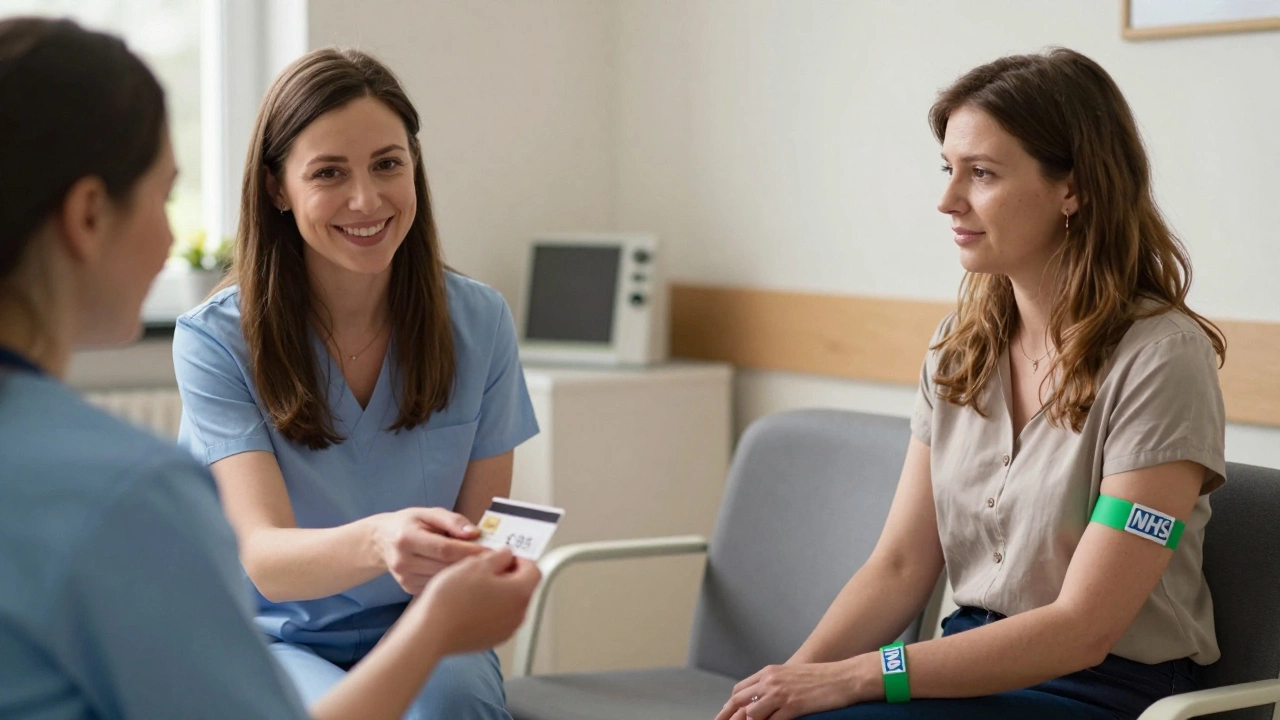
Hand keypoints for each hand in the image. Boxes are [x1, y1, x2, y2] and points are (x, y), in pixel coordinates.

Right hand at [370, 507, 485, 593]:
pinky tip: (466, 579)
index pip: (444, 549)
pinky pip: (438, 588)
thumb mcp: (429, 513)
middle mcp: (403, 561)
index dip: (470, 552)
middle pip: (445, 568)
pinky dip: (454, 584)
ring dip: (465, 577)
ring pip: (443, 582)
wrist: (382, 540)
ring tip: (484, 571)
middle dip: (472, 566)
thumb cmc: (410, 523)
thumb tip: (475, 534)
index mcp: (407, 538)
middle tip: (497, 564)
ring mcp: (404, 579)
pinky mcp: (408, 589)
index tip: (493, 552)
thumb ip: (453, 521)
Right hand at [415, 548, 540, 654]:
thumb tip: (506, 555)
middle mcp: (518, 614)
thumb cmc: (452, 599)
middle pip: (522, 588)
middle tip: (484, 570)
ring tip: (472, 588)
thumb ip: (498, 556)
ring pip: (509, 605)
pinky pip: (496, 620)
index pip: (533, 569)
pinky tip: (467, 605)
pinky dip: (488, 611)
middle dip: (507, 576)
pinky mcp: (491, 640)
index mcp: (520, 592)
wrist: (431, 632)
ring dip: (497, 594)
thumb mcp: (476, 564)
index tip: (503, 557)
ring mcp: (506, 630)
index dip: (518, 559)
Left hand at [716, 660, 866, 719]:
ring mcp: (780, 694)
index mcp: (769, 673)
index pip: (740, 690)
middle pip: (739, 701)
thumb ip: (774, 684)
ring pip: (751, 713)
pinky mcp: (793, 707)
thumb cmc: (820, 677)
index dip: (730, 706)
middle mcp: (770, 682)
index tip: (724, 716)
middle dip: (729, 717)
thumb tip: (762, 697)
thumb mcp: (790, 675)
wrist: (842, 677)